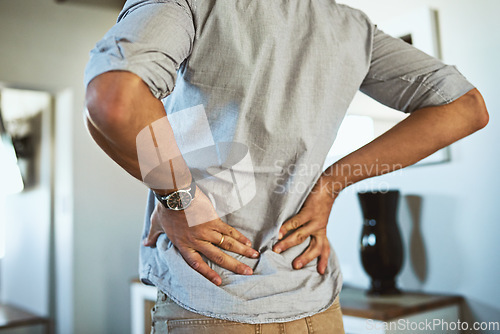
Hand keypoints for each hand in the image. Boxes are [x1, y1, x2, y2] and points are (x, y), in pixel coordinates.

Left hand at [143, 187, 259, 285]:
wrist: (174, 194)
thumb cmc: (165, 208)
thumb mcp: (156, 224)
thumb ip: (153, 236)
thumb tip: (146, 242)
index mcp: (183, 244)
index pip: (197, 263)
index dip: (208, 273)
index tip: (219, 282)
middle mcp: (197, 241)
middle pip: (218, 256)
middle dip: (234, 265)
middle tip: (247, 272)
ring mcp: (207, 230)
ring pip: (227, 244)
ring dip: (242, 251)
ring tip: (254, 257)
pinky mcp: (213, 220)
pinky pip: (228, 231)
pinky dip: (239, 236)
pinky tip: (247, 241)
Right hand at [273, 178, 336, 273]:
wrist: (329, 186)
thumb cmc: (320, 201)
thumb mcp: (319, 217)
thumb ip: (311, 226)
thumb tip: (295, 234)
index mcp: (322, 231)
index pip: (325, 248)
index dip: (324, 261)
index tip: (322, 273)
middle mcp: (320, 228)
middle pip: (315, 248)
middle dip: (305, 258)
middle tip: (295, 266)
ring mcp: (315, 220)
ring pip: (301, 236)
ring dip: (288, 244)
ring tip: (276, 250)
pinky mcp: (309, 212)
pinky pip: (296, 222)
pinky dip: (286, 228)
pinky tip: (278, 233)